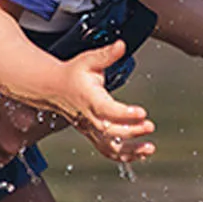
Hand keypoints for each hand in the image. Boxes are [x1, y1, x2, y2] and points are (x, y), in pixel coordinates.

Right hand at [50, 44, 156, 165]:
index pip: (106, 109)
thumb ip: (106, 55)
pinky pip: (107, 150)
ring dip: (130, 150)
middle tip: (149, 126)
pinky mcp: (93, 135)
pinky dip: (124, 156)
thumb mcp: (88, 60)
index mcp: (88, 98)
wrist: (53, 88)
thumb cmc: (72, 74)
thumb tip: (121, 45)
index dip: (124, 113)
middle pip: (109, 130)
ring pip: (108, 147)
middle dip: (131, 131)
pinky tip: (141, 153)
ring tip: (149, 148)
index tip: (141, 112)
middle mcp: (88, 117)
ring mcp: (90, 128)